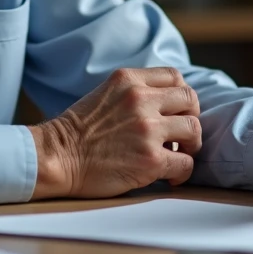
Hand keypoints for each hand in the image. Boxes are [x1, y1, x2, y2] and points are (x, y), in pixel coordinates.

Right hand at [28, 67, 202, 199]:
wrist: (57, 157)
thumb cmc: (78, 130)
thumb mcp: (106, 93)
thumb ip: (135, 91)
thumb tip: (167, 103)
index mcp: (129, 80)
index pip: (175, 77)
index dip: (180, 96)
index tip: (175, 111)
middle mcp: (141, 100)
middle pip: (190, 100)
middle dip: (190, 118)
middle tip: (181, 135)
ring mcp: (148, 130)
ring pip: (194, 130)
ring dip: (190, 145)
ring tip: (176, 154)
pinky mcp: (150, 159)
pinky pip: (186, 163)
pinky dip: (182, 172)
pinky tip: (169, 177)